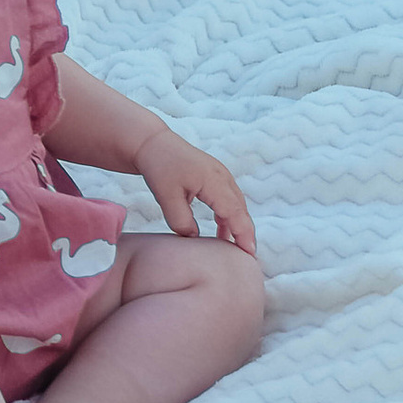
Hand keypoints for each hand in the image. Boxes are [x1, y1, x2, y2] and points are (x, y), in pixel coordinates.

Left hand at [135, 127, 256, 253]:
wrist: (154, 144)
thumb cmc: (159, 166)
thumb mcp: (166, 196)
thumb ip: (180, 220)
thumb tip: (194, 239)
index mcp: (213, 181)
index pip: (234, 212)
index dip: (243, 233)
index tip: (249, 253)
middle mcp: (223, 177)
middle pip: (241, 210)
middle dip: (245, 233)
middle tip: (248, 258)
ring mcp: (221, 176)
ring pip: (236, 206)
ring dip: (238, 226)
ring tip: (236, 249)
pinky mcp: (216, 178)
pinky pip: (228, 201)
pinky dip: (228, 217)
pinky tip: (223, 233)